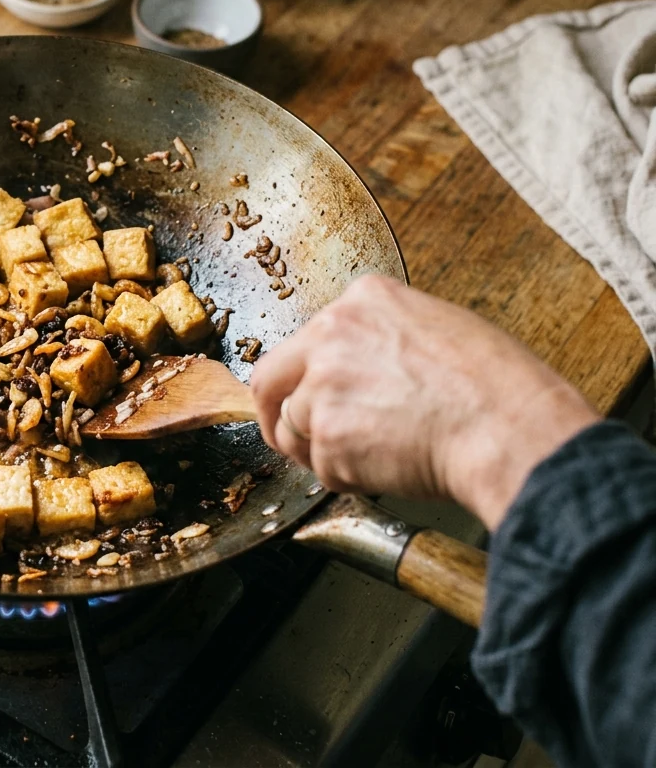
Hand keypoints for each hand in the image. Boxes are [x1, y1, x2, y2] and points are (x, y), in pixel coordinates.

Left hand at [248, 275, 599, 529]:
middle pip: (270, 379)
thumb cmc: (495, 387)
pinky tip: (390, 468)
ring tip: (372, 456)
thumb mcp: (438, 328)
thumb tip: (361, 368)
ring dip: (321, 452)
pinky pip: (323, 467)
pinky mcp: (329, 435)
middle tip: (289, 437)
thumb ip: (382, 339)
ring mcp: (324, 385)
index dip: (308, 377)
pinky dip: (348, 478)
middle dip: (275, 413)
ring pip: (294, 429)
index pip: (306, 340)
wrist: (510, 430)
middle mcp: (331, 334)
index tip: (313, 395)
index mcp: (362, 301)